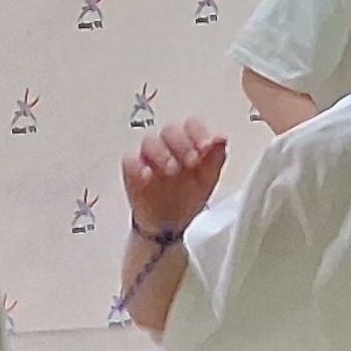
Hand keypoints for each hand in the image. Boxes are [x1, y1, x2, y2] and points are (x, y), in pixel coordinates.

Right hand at [123, 117, 226, 235]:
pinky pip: (130, 161)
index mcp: (188, 144)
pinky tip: (147, 175)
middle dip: (181, 143)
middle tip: (191, 160)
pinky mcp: (133, 172)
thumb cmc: (188, 196)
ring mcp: (149, 159)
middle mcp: (168, 147)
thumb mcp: (208, 180)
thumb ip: (216, 158)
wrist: (169, 224)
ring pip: (150, 142)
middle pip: (170, 130)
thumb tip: (221, 139)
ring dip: (161, 153)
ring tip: (172, 170)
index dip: (198, 132)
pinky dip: (137, 166)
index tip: (206, 146)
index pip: (192, 126)